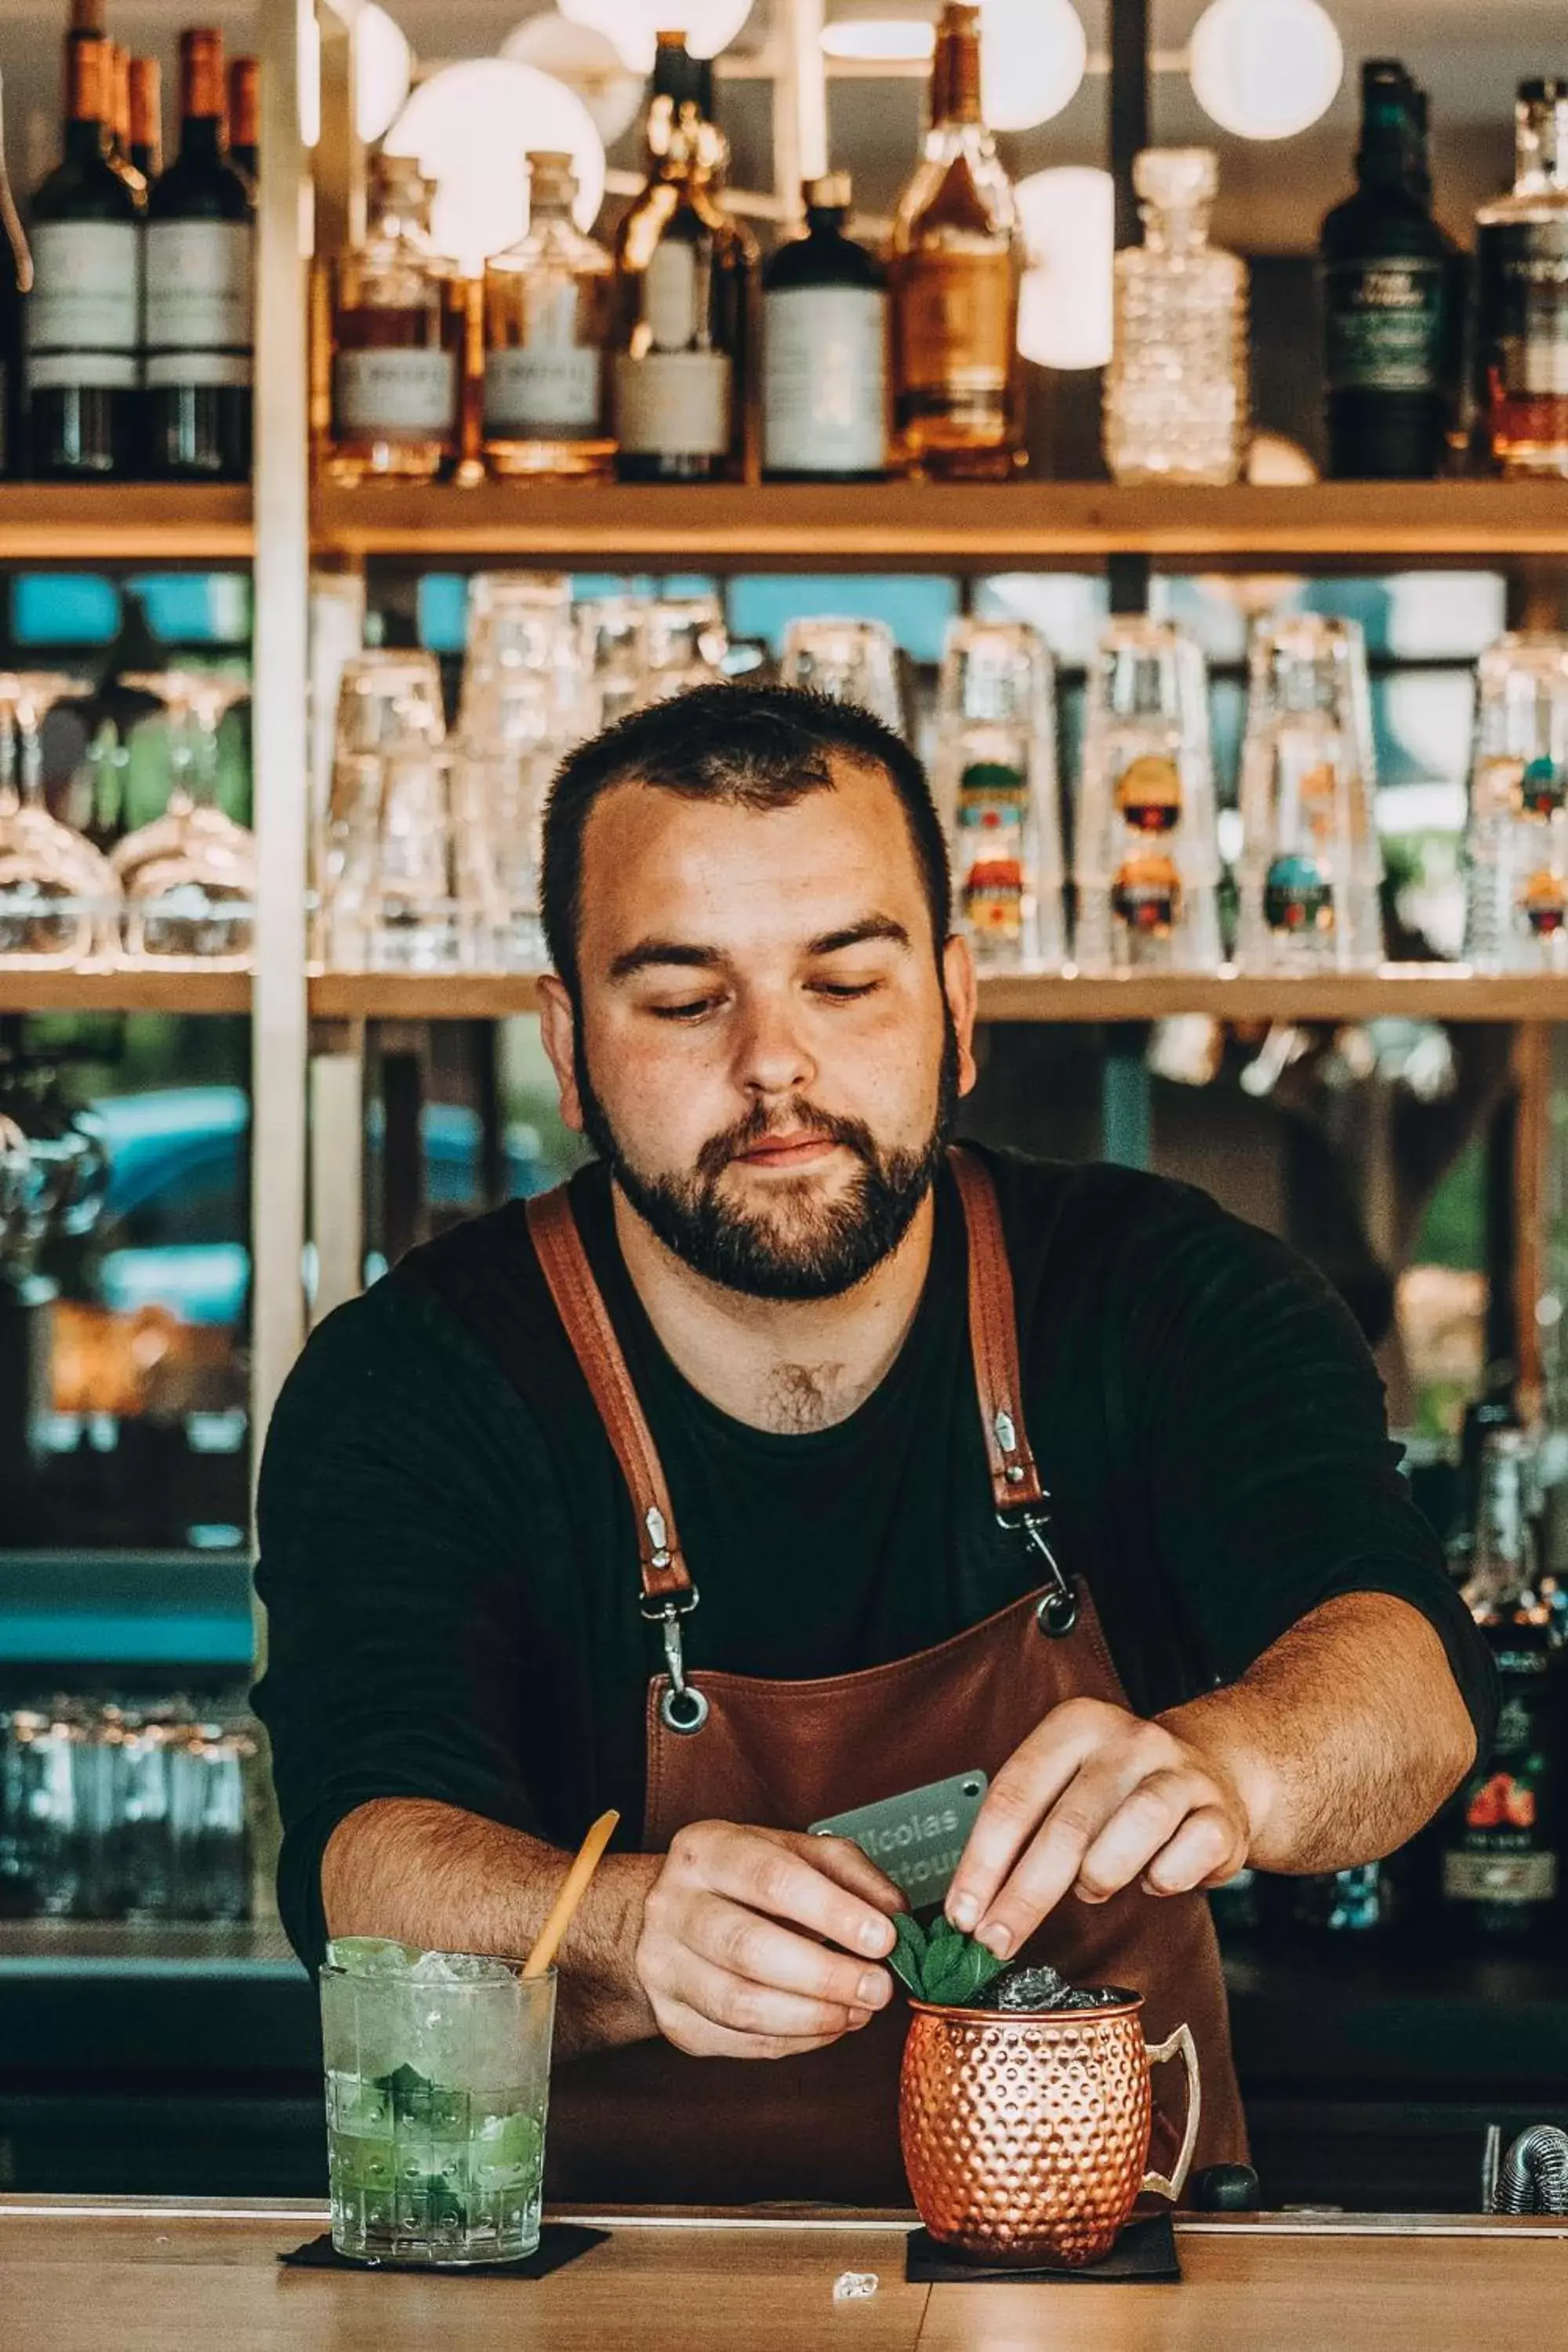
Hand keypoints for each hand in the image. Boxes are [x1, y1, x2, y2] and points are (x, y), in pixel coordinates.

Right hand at [635, 1821, 904, 2059]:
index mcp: (706, 1849)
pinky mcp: (672, 2019)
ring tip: (859, 2012)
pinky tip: (829, 2027)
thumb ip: (850, 1875)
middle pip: (747, 1947)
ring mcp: (664, 1966)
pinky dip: (793, 2041)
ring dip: (811, 2017)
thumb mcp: (795, 1853)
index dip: (832, 1912)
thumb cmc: (747, 1881)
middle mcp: (673, 1905)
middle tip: (878, 1989)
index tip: (883, 1938)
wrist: (672, 1915)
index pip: (771, 1879)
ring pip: (738, 2004)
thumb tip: (895, 1914)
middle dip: (823, 1975)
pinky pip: (737, 2042)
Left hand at [945, 1698, 1255, 1958]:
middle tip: (996, 1940)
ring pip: (1129, 1836)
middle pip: (1066, 1825)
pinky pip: (1184, 1861)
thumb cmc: (1121, 1791)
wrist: (1214, 1772)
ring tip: (1091, 1888)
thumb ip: (1026, 1827)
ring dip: (1099, 1879)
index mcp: (1076, 1726)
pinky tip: (1152, 1877)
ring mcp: (1181, 1774)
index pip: (1015, 1794)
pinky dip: (1162, 1880)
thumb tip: (973, 1901)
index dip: (983, 1860)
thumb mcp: (1068, 1784)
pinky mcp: (1221, 1814)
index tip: (962, 1913)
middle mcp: (1129, 1741)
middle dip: (1024, 1895)